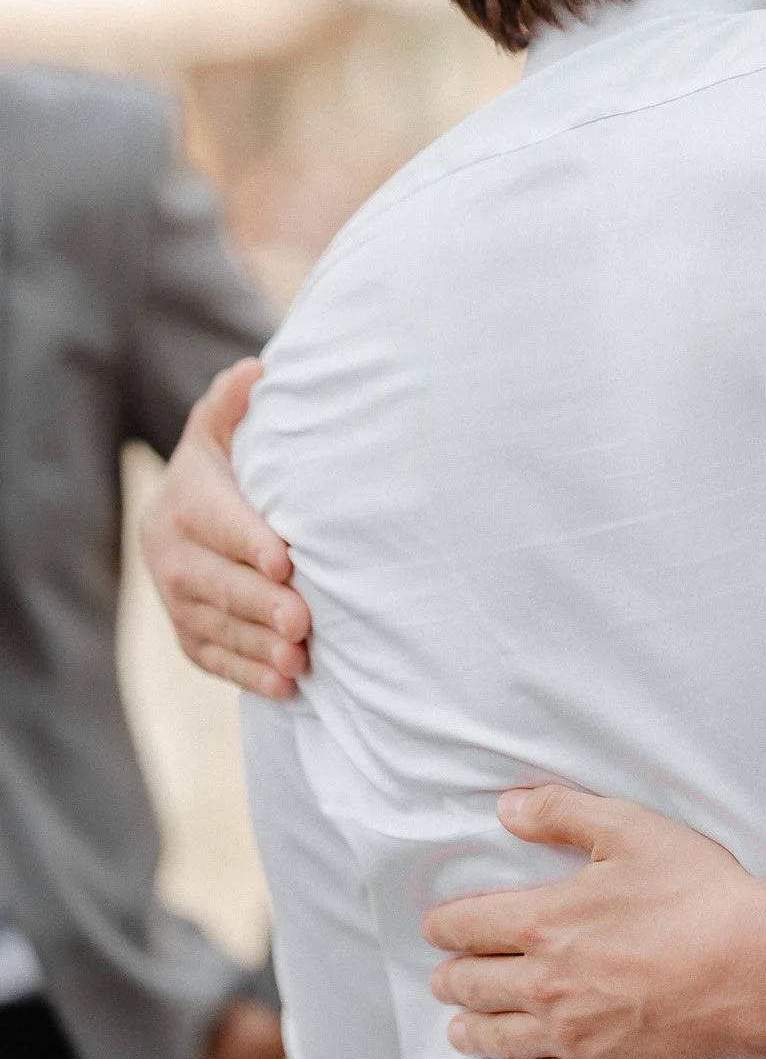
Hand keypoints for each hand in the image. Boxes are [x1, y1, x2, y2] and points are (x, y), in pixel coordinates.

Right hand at [140, 360, 312, 698]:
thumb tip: (255, 371)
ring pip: (215, 626)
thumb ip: (235, 402)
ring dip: (258, 647)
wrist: (192, 508)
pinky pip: (214, 658)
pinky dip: (248, 675)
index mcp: (185, 498)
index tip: (286, 560)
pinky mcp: (187, 633)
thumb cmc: (230, 462)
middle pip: (215, 582)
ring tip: (301, 661)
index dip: (249, 541)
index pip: (216, 521)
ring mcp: (175, 597)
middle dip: (260, 604)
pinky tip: (286, 686)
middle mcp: (169, 550)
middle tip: (304, 621)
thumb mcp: (226, 426)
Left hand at [424, 787, 765, 1058]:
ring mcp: (569, 1033)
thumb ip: (561, 812)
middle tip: (444, 980)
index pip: (469, 926)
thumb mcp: (628, 828)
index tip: (436, 931)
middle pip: (475, 985)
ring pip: (497, 1037)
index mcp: (542, 922)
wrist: (746, 969)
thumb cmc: (694, 892)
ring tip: (459, 1030)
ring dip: (470, 1030)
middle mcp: (542, 982)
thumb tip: (506, 807)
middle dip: (452, 980)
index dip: (445, 927)